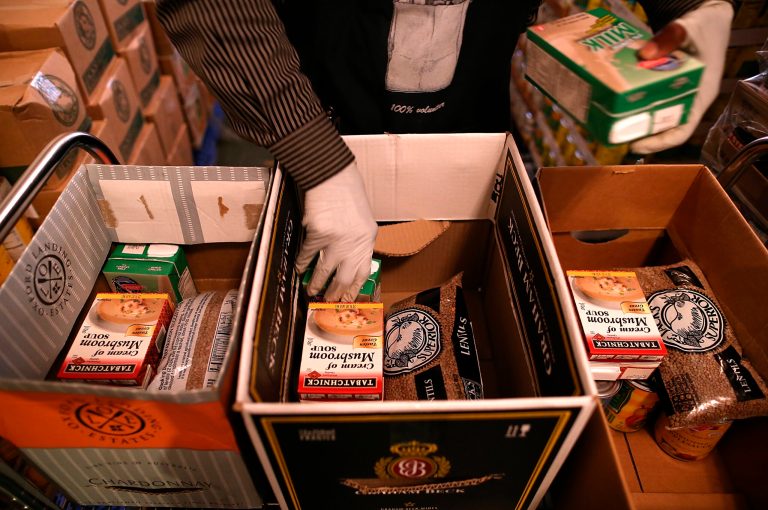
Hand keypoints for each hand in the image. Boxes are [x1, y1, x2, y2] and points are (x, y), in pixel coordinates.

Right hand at [295, 162, 377, 301]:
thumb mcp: (361, 219)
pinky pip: (307, 255)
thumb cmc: (347, 193)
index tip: (347, 299)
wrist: (332, 176)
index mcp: (368, 239)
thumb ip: (357, 240)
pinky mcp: (318, 234)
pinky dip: (302, 264)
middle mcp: (354, 244)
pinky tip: (299, 270)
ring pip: (325, 271)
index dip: (354, 288)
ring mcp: (336, 240)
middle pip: (344, 277)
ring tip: (310, 291)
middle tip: (328, 301)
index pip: (363, 272)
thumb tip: (346, 260)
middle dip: (335, 293)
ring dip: (316, 283)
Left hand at [630, 1, 733, 153]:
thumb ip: (670, 38)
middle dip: (641, 134)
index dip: (660, 142)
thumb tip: (644, 54)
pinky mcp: (668, 85)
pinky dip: (636, 102)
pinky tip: (618, 102)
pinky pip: (651, 100)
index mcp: (702, 94)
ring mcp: (679, 93)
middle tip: (615, 135)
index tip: (637, 146)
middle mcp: (690, 99)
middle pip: (665, 127)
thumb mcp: (689, 28)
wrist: (707, 14)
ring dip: (636, 121)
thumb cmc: (705, 25)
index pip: (683, 130)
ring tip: (612, 124)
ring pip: (656, 115)